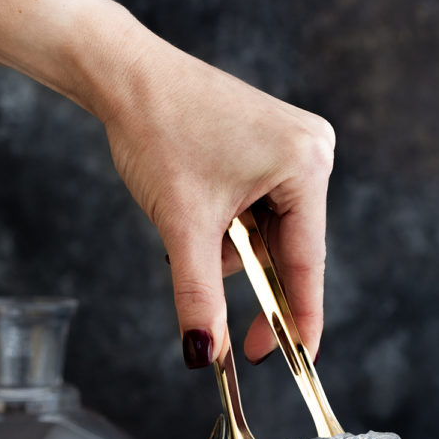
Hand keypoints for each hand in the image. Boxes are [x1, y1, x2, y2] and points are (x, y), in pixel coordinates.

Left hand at [101, 33, 334, 366]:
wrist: (125, 76)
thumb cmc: (157, 133)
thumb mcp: (182, 226)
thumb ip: (198, 294)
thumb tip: (205, 352)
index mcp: (306, 165)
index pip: (308, 263)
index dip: (299, 319)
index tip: (296, 362)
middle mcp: (312, 151)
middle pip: (289, 248)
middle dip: (246, 273)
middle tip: (217, 308)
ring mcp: (295, 145)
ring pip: (269, 232)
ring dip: (229, 247)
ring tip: (187, 221)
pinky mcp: (272, 143)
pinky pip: (261, 207)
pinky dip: (228, 225)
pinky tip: (198, 207)